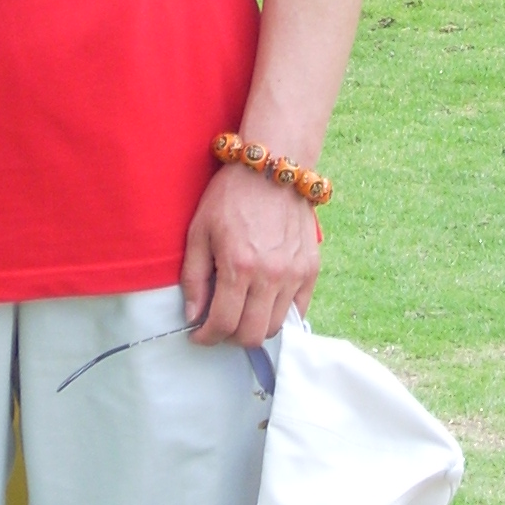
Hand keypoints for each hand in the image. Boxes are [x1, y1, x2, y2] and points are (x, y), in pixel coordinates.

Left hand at [182, 161, 321, 348]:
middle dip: (229, 337)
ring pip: (275, 327)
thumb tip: (193, 315)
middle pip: (252, 335)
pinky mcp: (311, 269)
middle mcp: (270, 275)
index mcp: (238, 266)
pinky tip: (264, 303)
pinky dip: (279, 315)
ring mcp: (295, 274)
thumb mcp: (200, 231)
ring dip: (254, 327)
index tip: (198, 335)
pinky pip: (297, 311)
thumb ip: (194, 277)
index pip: (223, 323)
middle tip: (219, 325)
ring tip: (241, 311)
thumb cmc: (231, 195)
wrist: (272, 167)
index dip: (206, 337)